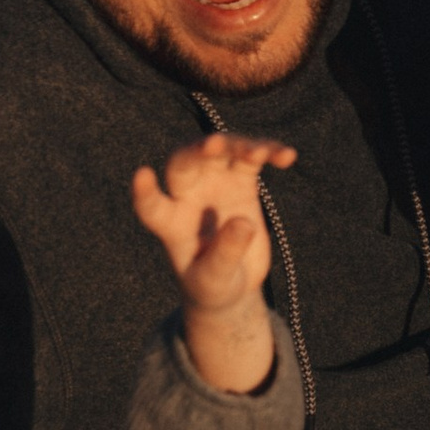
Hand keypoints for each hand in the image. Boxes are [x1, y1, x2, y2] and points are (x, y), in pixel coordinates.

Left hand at [129, 129, 295, 394]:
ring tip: (260, 154)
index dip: (145, 192)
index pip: (151, 206)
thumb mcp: (215, 280)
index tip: (142, 175)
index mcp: (170, 223)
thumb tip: (242, 222)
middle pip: (185, 163)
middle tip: (215, 145)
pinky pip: (252, 158)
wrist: (233, 279)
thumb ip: (224, 254)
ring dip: (239, 146)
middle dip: (198, 151)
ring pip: (222, 152)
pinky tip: (287, 156)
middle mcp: (188, 196)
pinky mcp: (241, 181)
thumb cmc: (213, 285)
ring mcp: (214, 184)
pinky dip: (269, 152)